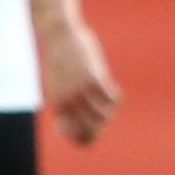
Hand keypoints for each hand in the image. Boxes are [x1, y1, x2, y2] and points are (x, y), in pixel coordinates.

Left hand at [40, 17, 119, 145]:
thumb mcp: (58, 84)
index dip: (88, 138)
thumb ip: (67, 101)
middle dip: (103, 126)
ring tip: (112, 101)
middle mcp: (68, 101)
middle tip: (107, 115)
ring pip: (104, 115)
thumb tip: (76, 118)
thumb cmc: (59, 60)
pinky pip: (111, 98)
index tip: (97, 131)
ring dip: (111, 111)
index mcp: (59, 105)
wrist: (59, 36)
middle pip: (93, 128)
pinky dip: (116, 97)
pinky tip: (116, 91)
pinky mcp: (93, 77)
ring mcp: (80, 90)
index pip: (75, 134)